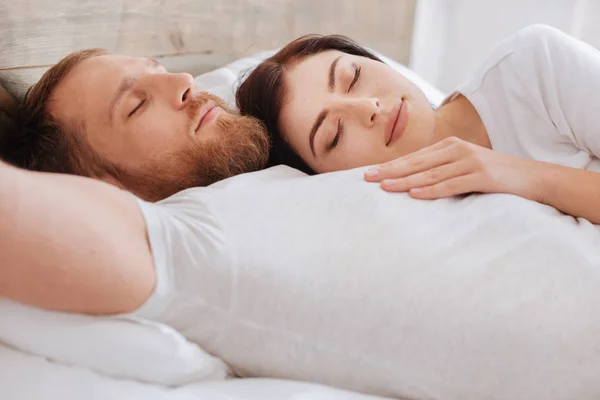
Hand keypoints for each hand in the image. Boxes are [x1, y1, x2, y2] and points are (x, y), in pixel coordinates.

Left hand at [364, 137, 538, 199]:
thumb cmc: (491, 175)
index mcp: (449, 146)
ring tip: (384, 187)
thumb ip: (440, 170)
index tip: (368, 172)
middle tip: (366, 178)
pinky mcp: (482, 176)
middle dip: (390, 171)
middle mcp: (457, 150)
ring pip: (430, 174)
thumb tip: (410, 183)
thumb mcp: (463, 166)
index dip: (390, 165)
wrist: (530, 177)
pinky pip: (452, 185)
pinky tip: (415, 195)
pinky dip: (432, 190)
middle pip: (417, 163)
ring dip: (405, 181)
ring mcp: (470, 161)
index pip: (413, 157)